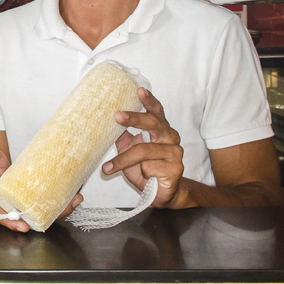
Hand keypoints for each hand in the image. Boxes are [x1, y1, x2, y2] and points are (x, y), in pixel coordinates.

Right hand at [0, 148, 81, 231]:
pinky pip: (54, 205)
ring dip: (63, 209)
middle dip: (52, 216)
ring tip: (75, 199)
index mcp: (3, 204)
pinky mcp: (41, 200)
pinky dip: (65, 201)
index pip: (7, 218)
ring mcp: (32, 205)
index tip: (24, 226)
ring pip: (48, 212)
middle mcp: (20, 208)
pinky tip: (75, 195)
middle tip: (65, 208)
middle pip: (35, 218)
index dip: (15, 224)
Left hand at [102, 87, 184, 206]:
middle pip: (152, 123)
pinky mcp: (175, 168)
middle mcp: (170, 137)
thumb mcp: (129, 150)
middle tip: (117, 115)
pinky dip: (141, 172)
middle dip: (134, 118)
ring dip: (123, 160)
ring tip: (108, 168)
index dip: (149, 100)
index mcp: (160, 129)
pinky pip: (150, 167)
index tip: (139, 90)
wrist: (161, 193)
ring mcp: (175, 152)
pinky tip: (145, 176)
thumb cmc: (144, 167)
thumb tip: (108, 124)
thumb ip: (123, 137)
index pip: (156, 111)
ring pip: (143, 150)